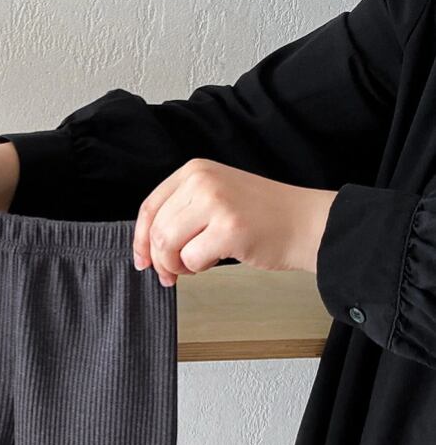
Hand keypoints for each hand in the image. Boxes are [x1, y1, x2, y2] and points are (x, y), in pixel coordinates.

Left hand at [133, 159, 336, 285]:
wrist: (306, 223)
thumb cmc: (261, 217)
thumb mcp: (216, 196)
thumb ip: (182, 211)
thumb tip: (146, 246)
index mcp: (195, 170)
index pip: (149, 208)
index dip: (139, 240)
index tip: (142, 260)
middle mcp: (203, 181)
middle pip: (156, 230)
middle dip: (160, 260)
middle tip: (172, 274)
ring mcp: (216, 203)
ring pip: (167, 245)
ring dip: (177, 265)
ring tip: (195, 265)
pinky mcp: (228, 229)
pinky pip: (191, 259)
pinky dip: (198, 268)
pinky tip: (216, 259)